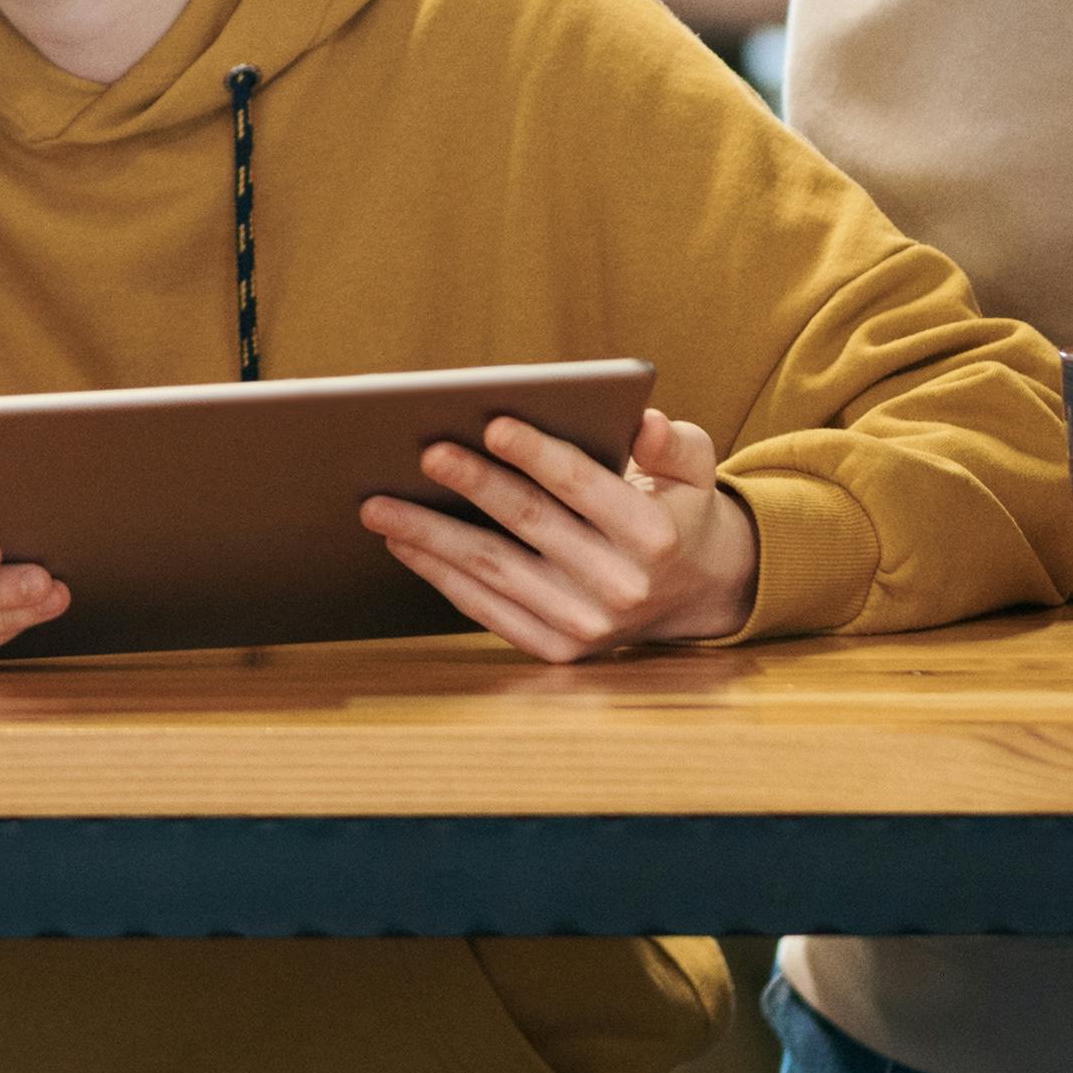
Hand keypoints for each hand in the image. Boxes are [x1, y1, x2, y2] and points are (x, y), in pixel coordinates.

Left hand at [367, 407, 757, 660]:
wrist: (694, 595)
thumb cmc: (676, 512)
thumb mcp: (692, 473)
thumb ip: (673, 444)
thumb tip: (646, 423)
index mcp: (654, 536)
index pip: (585, 486)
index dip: (538, 454)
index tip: (492, 422)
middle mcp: (621, 586)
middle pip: (531, 525)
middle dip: (474, 486)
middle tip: (423, 453)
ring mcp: (587, 625)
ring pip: (495, 571)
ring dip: (431, 537)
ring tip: (378, 507)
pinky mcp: (558, 650)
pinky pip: (488, 610)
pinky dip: (441, 577)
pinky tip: (402, 546)